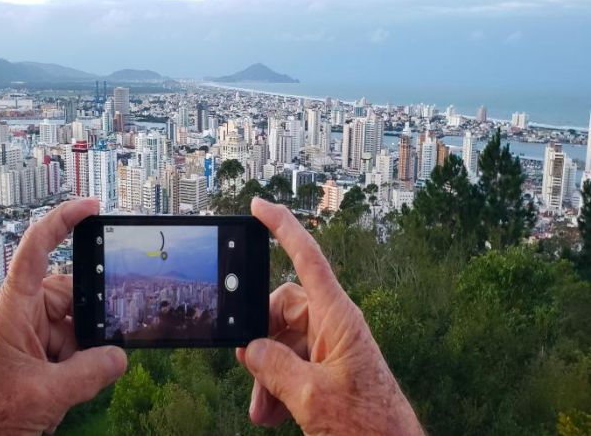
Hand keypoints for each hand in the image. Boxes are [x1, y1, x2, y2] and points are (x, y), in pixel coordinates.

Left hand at [0, 198, 127, 434]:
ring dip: (88, 344)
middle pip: (72, 292)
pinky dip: (86, 359)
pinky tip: (85, 379)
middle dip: (93, 312)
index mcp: (15, 307)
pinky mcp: (42, 354)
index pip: (37, 250)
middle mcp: (25, 314)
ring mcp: (34, 334)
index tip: (91, 207)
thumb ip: (91, 372)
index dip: (63, 222)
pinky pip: (75, 343)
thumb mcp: (46, 393)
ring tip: (86, 372)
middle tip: (112, 329)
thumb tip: (121, 356)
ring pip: (78, 321)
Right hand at [236, 198, 422, 434]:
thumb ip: (275, 366)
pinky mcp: (329, 367)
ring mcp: (331, 346)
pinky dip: (278, 384)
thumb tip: (252, 348)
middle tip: (250, 371)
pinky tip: (273, 412)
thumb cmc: (368, 425)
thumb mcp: (310, 397)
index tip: (260, 205)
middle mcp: (334, 325)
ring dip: (267, 374)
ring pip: (284, 341)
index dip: (282, 226)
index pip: (307, 257)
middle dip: (260, 340)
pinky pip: (294, 362)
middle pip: (282, 309)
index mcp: (337, 317)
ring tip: (263, 409)